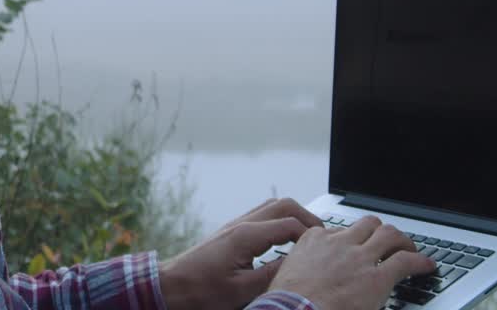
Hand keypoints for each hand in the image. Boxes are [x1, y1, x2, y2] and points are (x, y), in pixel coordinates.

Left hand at [161, 197, 323, 309]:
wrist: (172, 286)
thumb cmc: (202, 290)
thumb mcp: (243, 290)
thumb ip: (274, 275)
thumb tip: (299, 264)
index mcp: (246, 236)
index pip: (290, 224)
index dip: (312, 236)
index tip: (325, 250)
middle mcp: (241, 224)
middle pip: (282, 205)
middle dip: (307, 217)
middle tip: (323, 237)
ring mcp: (234, 225)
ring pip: (271, 207)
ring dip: (293, 217)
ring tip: (308, 238)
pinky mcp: (231, 232)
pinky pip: (261, 217)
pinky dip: (279, 222)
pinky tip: (285, 242)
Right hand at [268, 215, 436, 309]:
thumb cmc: (287, 302)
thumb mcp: (287, 275)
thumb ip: (301, 268)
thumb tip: (307, 279)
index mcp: (313, 241)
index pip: (338, 230)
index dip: (350, 239)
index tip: (354, 247)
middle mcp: (338, 243)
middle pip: (367, 224)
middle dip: (380, 231)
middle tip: (388, 242)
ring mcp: (359, 257)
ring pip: (388, 234)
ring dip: (402, 240)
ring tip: (410, 248)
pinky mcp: (377, 277)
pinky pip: (406, 261)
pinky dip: (420, 261)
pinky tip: (428, 266)